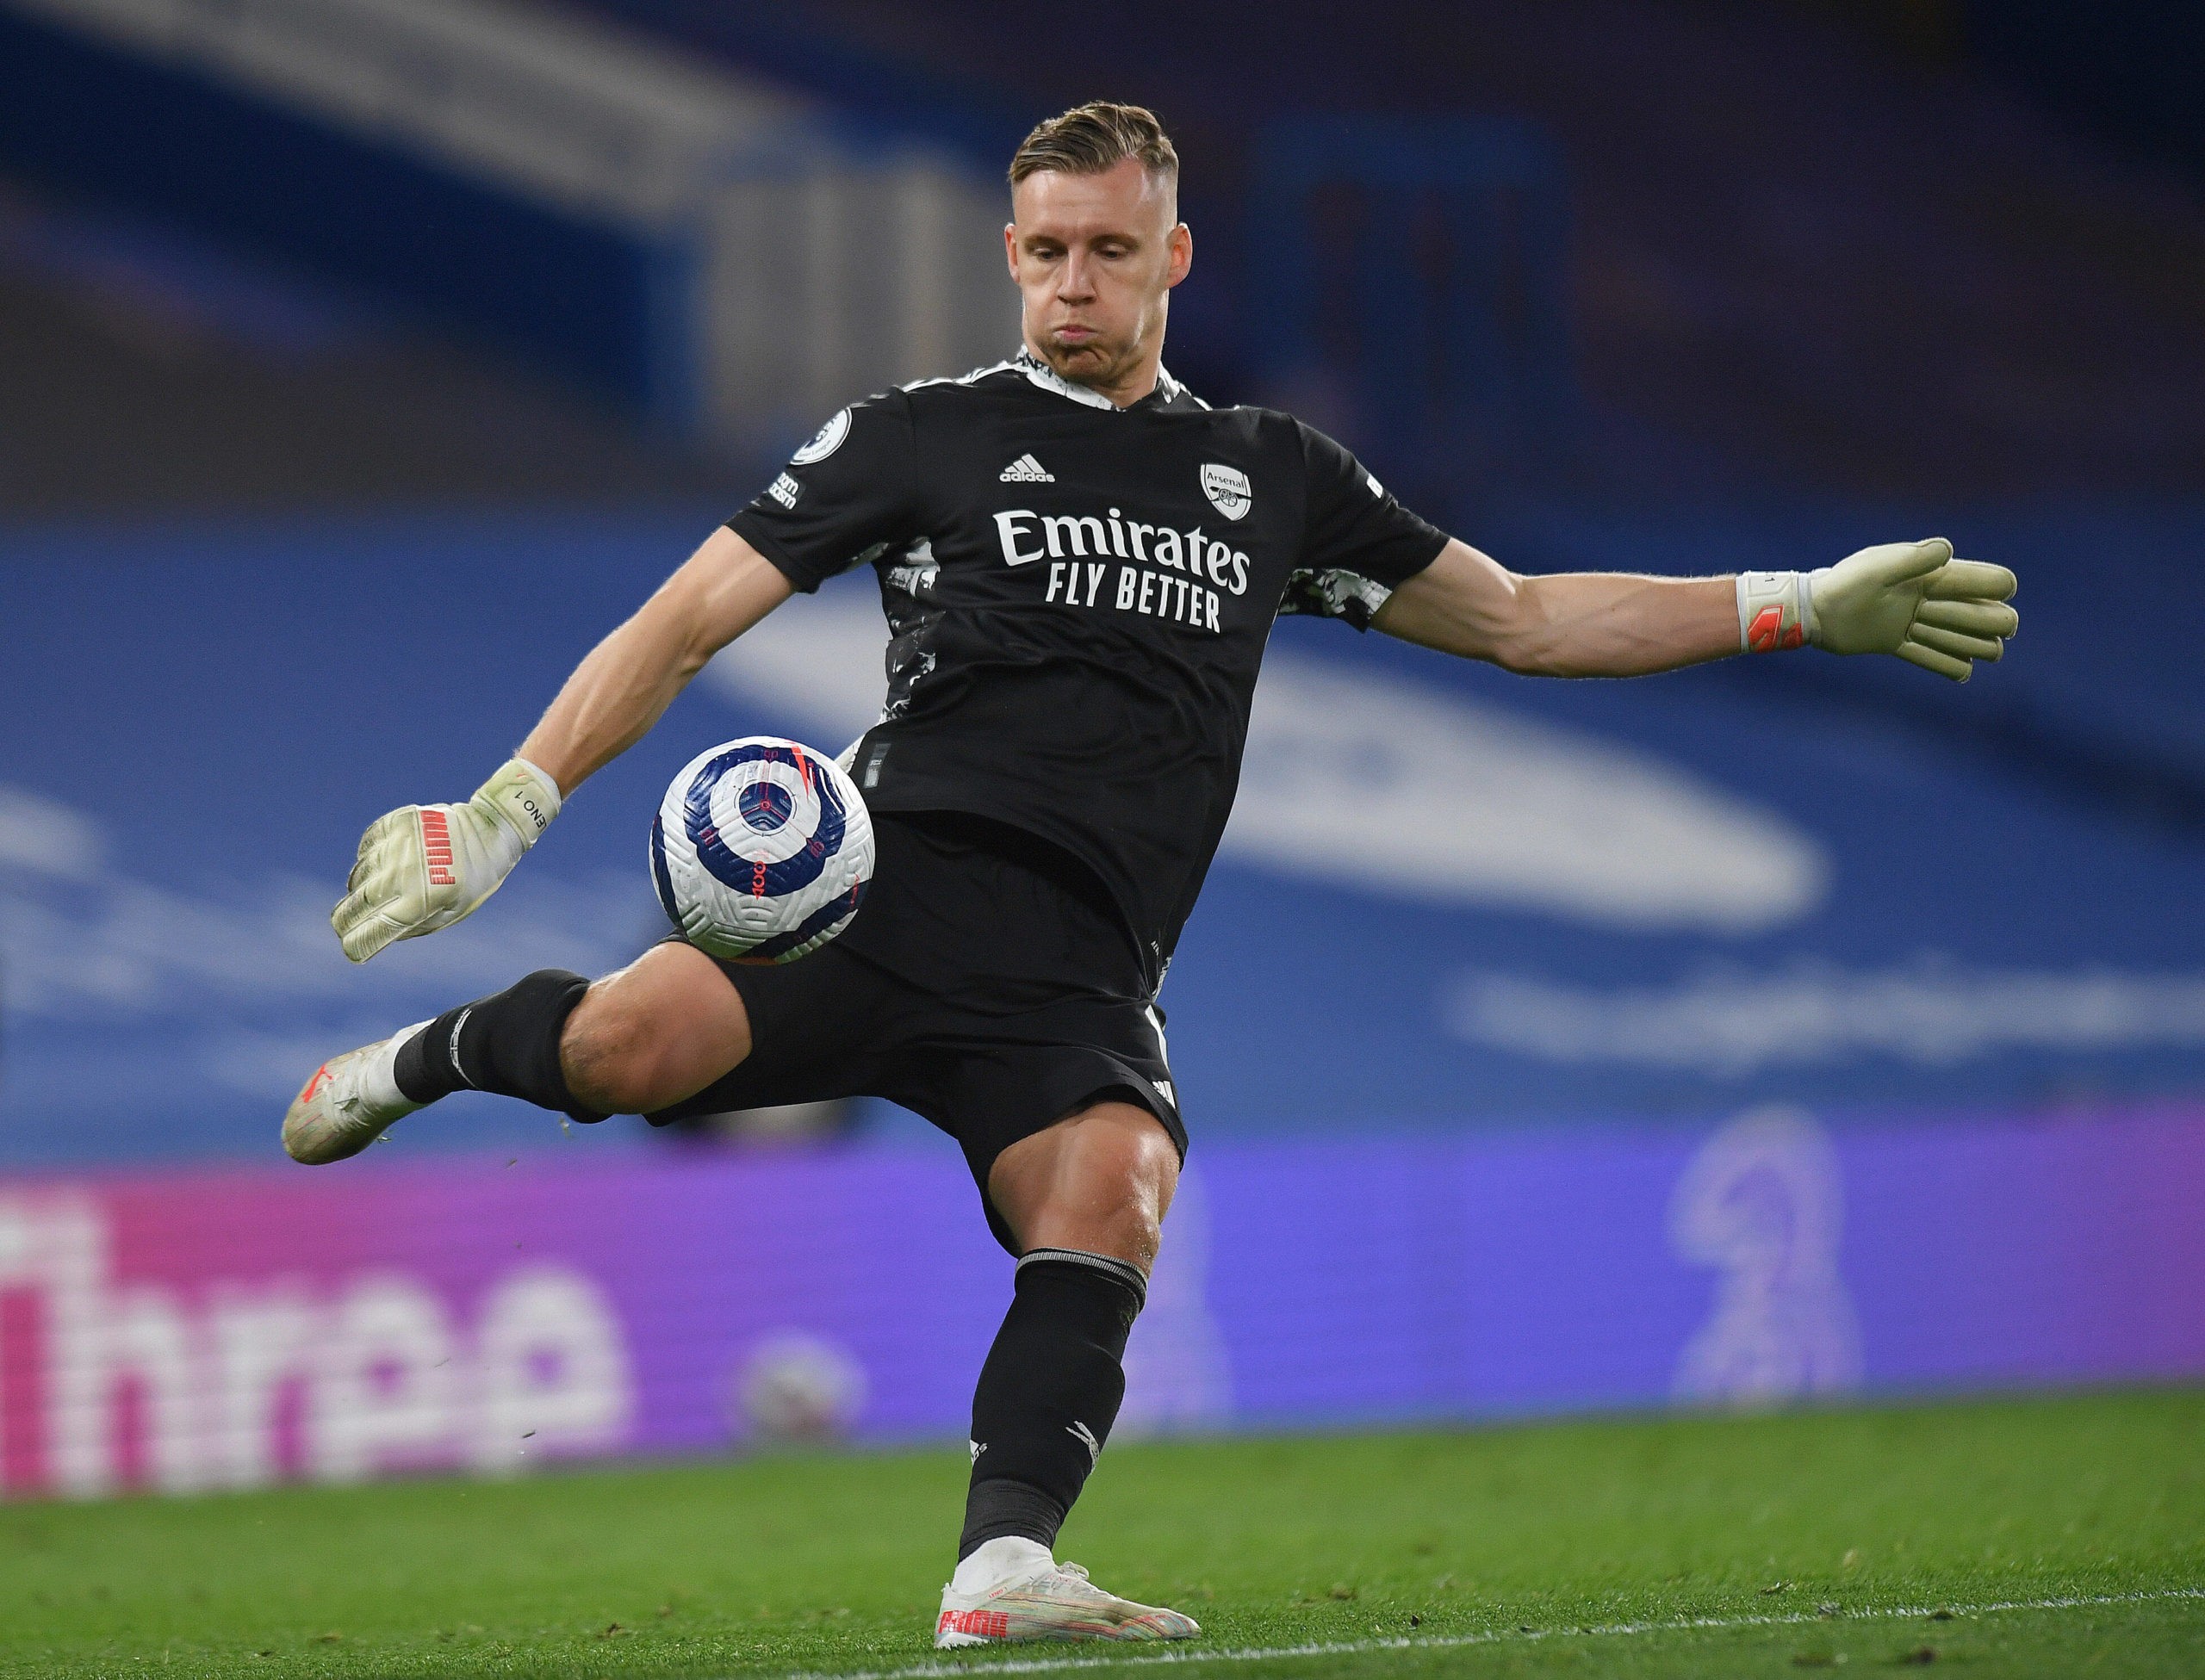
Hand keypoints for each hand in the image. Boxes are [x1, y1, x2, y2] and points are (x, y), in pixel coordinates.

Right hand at [332, 759, 561, 961]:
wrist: (489, 830)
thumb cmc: (473, 879)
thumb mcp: (452, 911)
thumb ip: (415, 925)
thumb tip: (376, 932)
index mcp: (424, 899)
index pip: (376, 928)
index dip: (357, 943)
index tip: (350, 949)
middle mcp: (405, 872)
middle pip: (358, 903)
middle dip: (344, 919)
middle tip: (342, 926)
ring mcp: (398, 844)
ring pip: (359, 875)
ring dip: (358, 888)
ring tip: (372, 893)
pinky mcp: (395, 822)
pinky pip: (366, 847)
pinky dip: (367, 859)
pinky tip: (382, 865)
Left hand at [1810, 538, 2017, 679]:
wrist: (1814, 610)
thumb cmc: (1845, 584)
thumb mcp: (1879, 568)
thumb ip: (1913, 560)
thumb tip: (1948, 549)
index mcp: (1925, 575)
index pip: (1971, 578)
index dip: (1992, 584)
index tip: (2006, 592)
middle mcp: (1922, 598)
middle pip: (1969, 611)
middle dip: (1989, 619)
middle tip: (2002, 633)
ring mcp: (1909, 622)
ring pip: (1951, 636)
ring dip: (1973, 643)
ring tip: (1994, 653)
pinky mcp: (1893, 642)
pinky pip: (1925, 656)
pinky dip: (1945, 665)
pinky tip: (1964, 674)